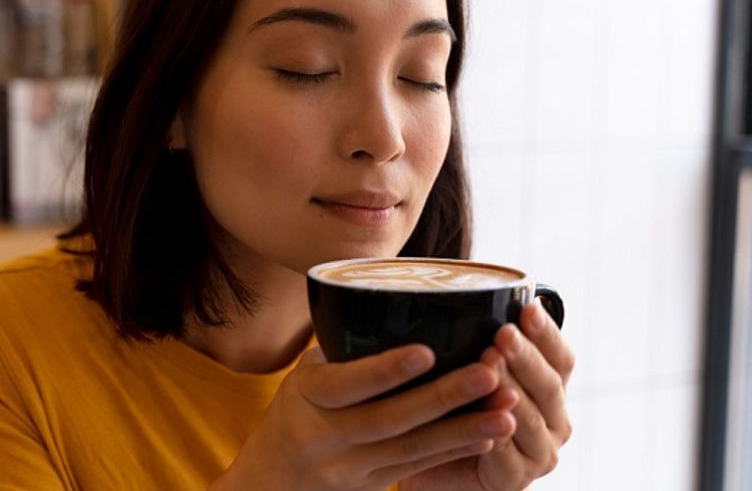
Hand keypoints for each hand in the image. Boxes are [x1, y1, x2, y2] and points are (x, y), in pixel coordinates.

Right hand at [209, 344, 518, 490]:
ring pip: (413, 448)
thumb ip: (343, 350)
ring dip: (464, 429)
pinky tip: (488, 435)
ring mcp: (348, 468)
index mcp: (306, 396)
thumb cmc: (294, 414)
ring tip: (507, 409)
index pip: (347, 383)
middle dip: (444, 397)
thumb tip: (397, 302)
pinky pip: (417, 467)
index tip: (428, 351)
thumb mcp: (304, 377)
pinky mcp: (370, 488)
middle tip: (488, 373)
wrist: (268, 484)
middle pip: (390, 417)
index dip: (387, 370)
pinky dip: (455, 450)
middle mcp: (324, 435)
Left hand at [400, 300, 575, 490]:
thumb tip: (460, 295)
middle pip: (548, 384)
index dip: (547, 333)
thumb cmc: (451, 410)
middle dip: (525, 357)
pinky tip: (486, 417)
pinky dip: (495, 433)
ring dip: (510, 390)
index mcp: (549, 389)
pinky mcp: (514, 480)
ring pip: (528, 417)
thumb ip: (477, 342)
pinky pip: (505, 454)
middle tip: (503, 334)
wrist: (429, 466)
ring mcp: (539, 452)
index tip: (528, 307)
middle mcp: (554, 420)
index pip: (560, 357)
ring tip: (489, 366)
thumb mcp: (465, 370)